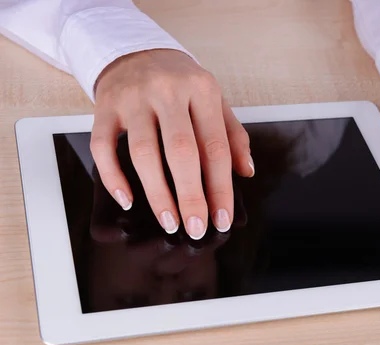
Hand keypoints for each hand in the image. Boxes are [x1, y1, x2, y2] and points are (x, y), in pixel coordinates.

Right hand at [90, 49, 253, 239]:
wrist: (135, 51)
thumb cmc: (182, 84)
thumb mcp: (214, 101)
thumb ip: (233, 135)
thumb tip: (246, 171)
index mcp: (202, 90)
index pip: (216, 146)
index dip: (221, 187)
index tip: (222, 218)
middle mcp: (168, 92)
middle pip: (181, 152)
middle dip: (191, 197)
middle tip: (197, 228)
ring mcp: (133, 99)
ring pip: (144, 153)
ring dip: (157, 194)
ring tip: (170, 222)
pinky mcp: (104, 107)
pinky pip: (103, 147)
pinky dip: (113, 177)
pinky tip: (128, 200)